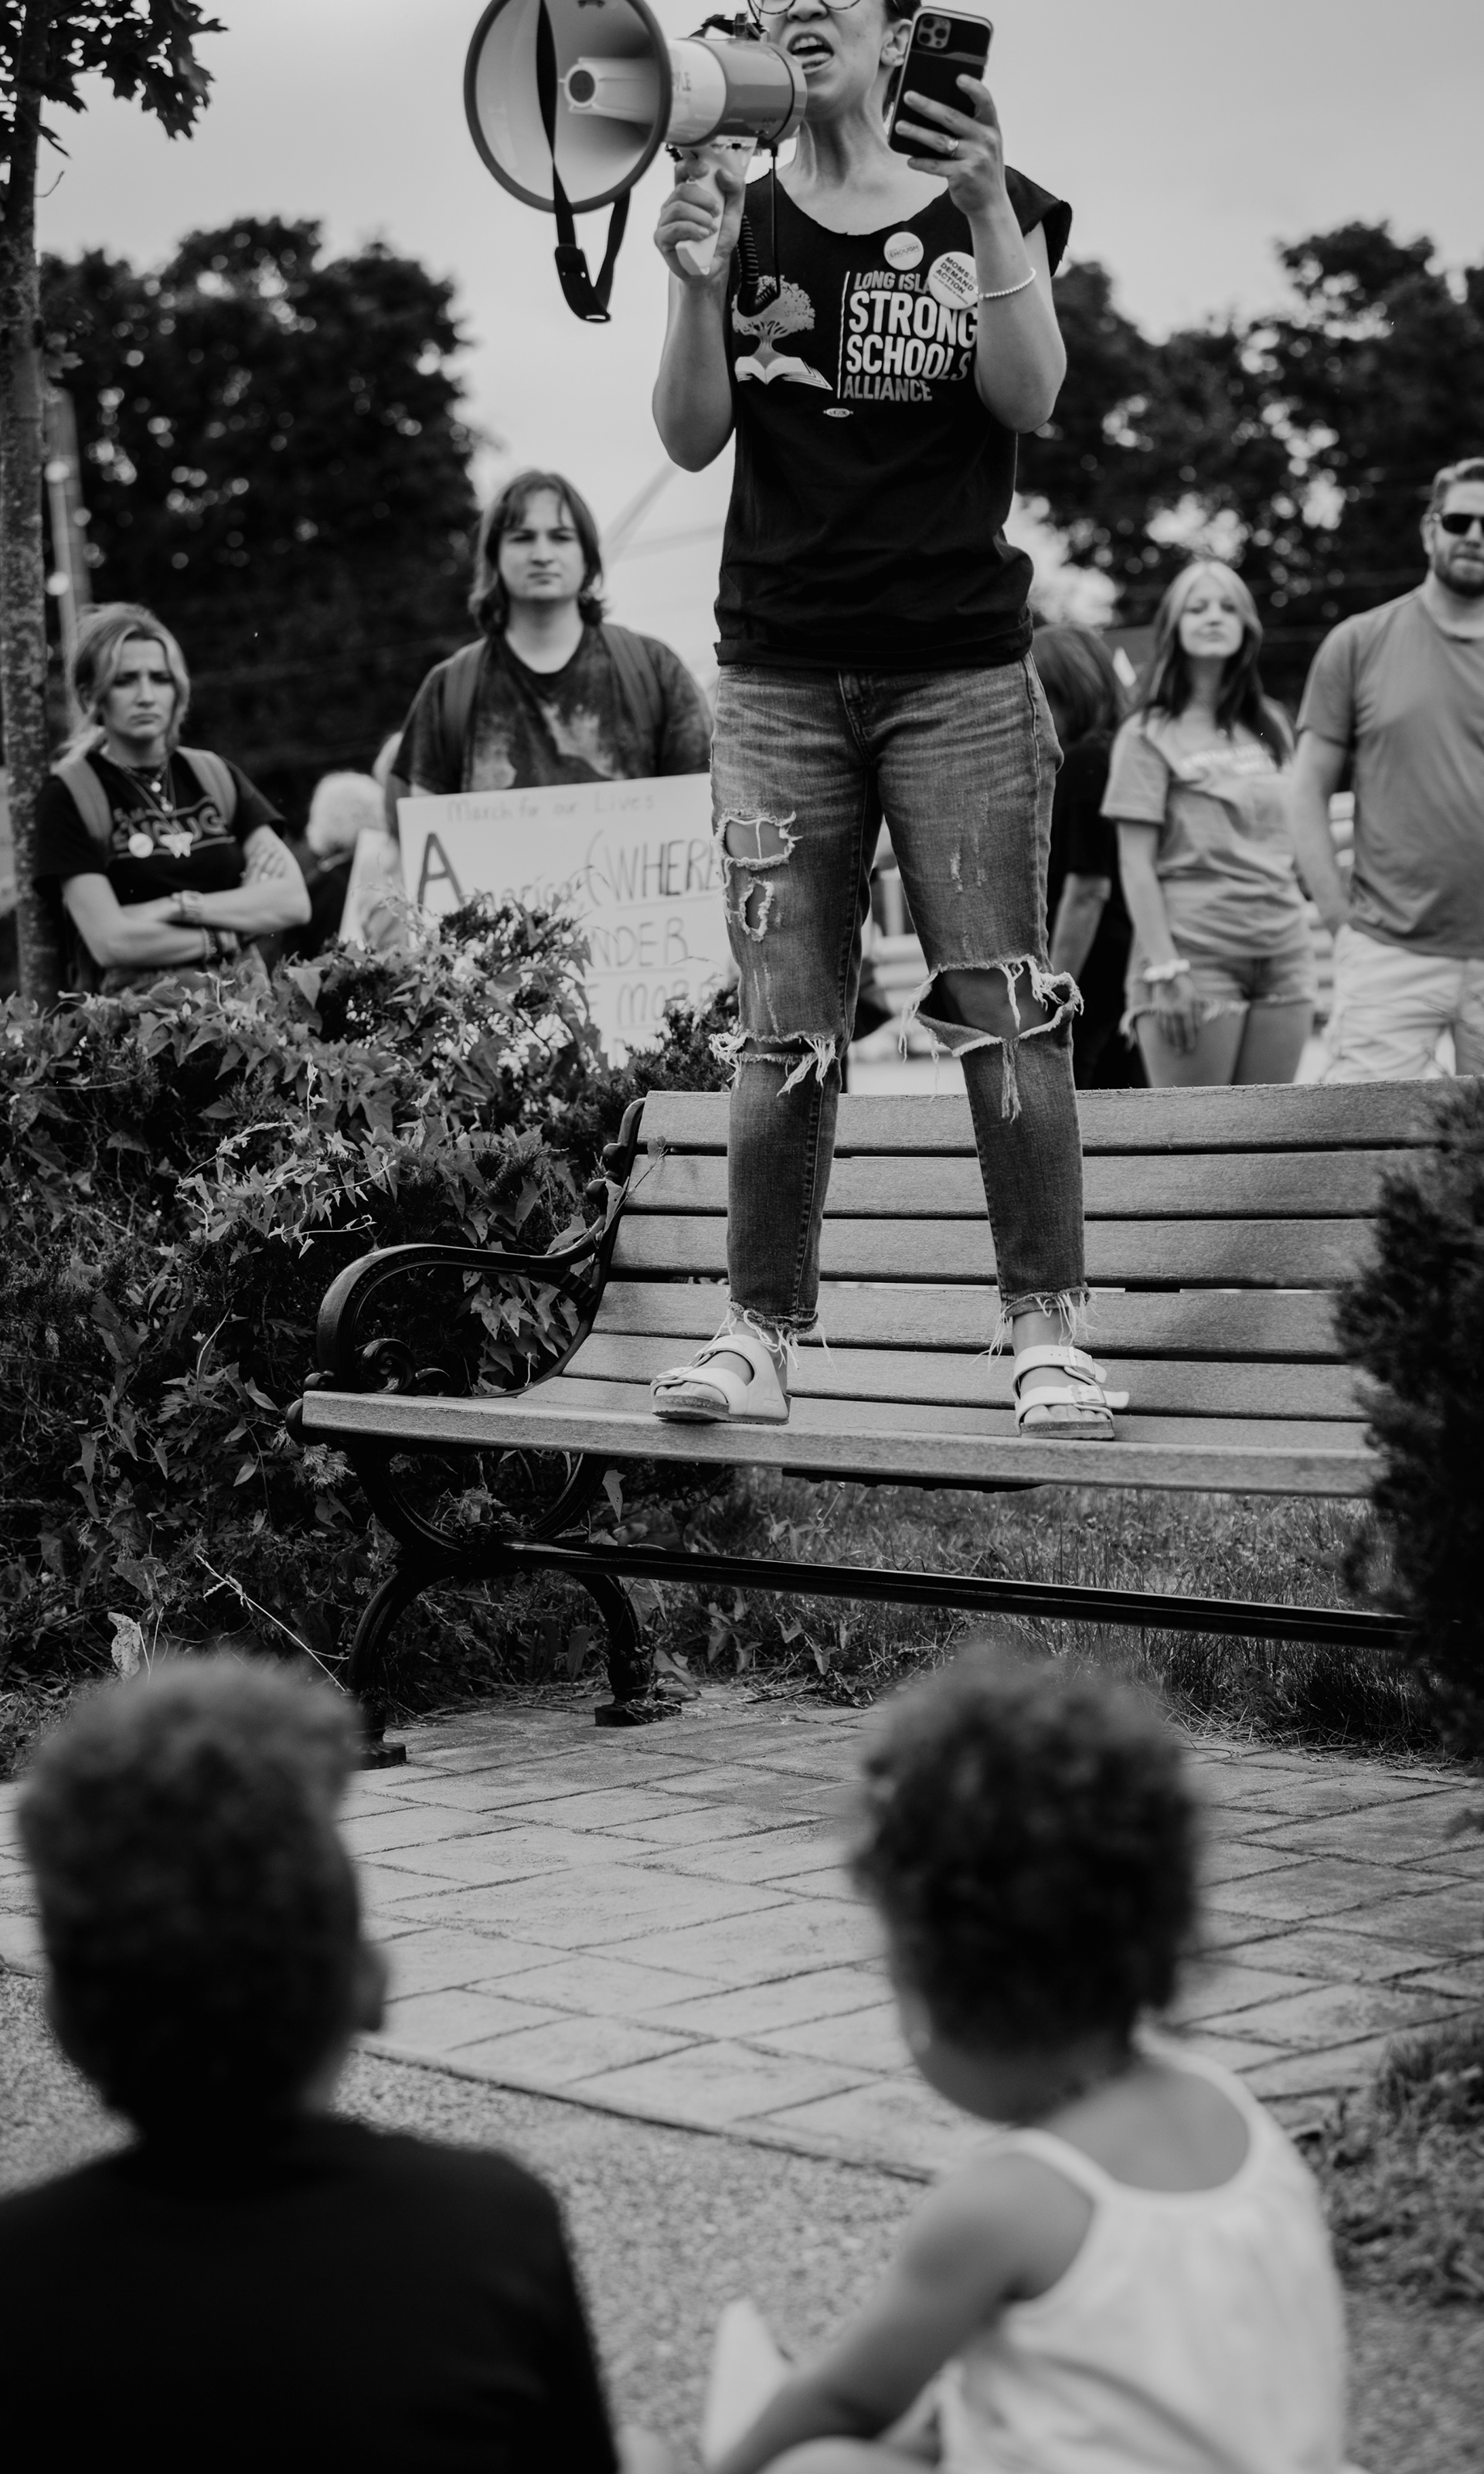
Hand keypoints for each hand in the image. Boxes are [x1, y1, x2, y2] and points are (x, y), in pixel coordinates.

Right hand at [654, 141, 751, 287]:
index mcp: (687, 196)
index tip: (706, 171)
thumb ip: (735, 190)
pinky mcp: (661, 238)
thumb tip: (723, 173)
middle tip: (716, 212)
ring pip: (678, 208)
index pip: (681, 171)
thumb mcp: (734, 213)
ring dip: (699, 216)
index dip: (691, 166)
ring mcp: (665, 222)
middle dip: (703, 199)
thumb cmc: (717, 241)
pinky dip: (692, 230)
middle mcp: (673, 206)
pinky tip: (703, 235)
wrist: (712, 268)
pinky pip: (674, 228)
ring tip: (711, 229)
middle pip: (682, 190)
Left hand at [895, 74, 1010, 221]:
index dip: (973, 87)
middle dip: (927, 105)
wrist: (991, 204)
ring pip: (939, 141)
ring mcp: (975, 158)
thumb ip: (970, 128)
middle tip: (908, 96)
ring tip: (899, 126)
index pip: (985, 100)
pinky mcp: (963, 175)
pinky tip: (910, 159)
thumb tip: (934, 111)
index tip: (957, 77)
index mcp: (991, 127)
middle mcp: (985, 140)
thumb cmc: (982, 169)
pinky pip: (936, 166)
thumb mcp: (985, 145)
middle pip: (952, 117)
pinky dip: (921, 162)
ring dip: (916, 132)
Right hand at [1150, 973, 1201, 1055]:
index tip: (1191, 1048)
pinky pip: (1162, 1025)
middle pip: (1178, 1032)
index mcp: (1186, 1009)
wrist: (1169, 977)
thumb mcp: (1195, 998)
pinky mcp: (1159, 1011)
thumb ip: (1198, 1013)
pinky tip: (1168, 1038)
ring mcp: (1165, 1012)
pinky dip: (1165, 1033)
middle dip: (1180, 1043)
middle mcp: (1175, 1012)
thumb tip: (1198, 1028)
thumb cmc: (1186, 987)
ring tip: (1174, 1049)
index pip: (1189, 1029)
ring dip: (1171, 1041)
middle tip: (1181, 1053)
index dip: (1190, 1039)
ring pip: (1168, 1030)